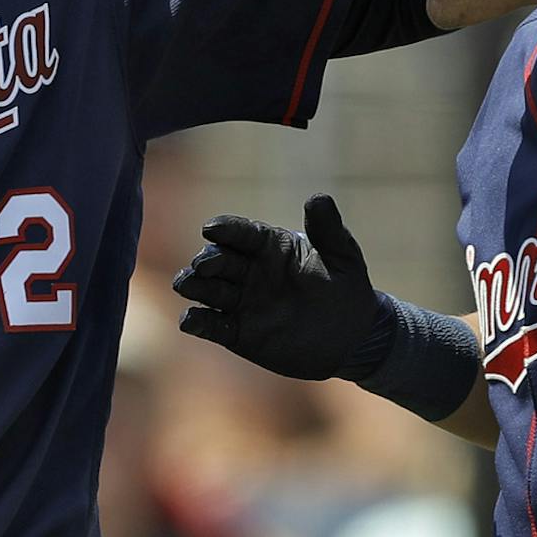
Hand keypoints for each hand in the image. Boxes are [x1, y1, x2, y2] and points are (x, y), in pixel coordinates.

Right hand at [172, 194, 378, 379]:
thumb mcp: (343, 257)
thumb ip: (328, 230)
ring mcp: (241, 302)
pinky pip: (213, 325)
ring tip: (185, 284)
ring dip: (194, 285)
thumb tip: (318, 198)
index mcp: (270, 247)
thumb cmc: (347, 289)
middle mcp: (250, 271)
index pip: (242, 233)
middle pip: (218, 260)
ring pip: (208, 290)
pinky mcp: (238, 333)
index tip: (212, 228)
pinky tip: (190, 321)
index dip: (226, 229)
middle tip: (203, 265)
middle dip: (207, 260)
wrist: (351, 338)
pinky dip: (199, 322)